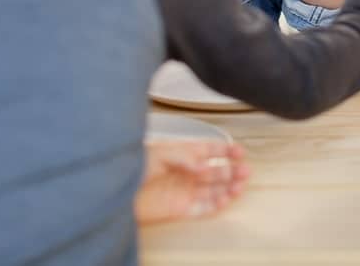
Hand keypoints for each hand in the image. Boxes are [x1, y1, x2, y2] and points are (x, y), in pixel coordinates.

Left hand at [135, 140, 249, 223]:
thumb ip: (185, 158)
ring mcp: (185, 190)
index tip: (239, 151)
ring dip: (228, 187)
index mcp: (182, 154)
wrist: (115, 190)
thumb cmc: (131, 166)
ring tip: (239, 185)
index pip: (209, 150)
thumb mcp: (159, 153)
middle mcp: (187, 172)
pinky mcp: (181, 208)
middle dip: (231, 170)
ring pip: (214, 189)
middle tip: (244, 170)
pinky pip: (204, 208)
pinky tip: (225, 198)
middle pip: (216, 171)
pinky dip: (216, 204)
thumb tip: (204, 166)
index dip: (225, 150)